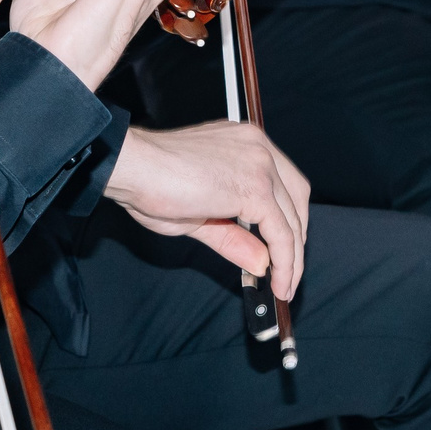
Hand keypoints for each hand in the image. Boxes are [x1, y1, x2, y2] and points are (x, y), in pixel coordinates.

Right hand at [105, 122, 308, 301]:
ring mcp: (260, 165)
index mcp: (245, 143)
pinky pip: (280, 233)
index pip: (284, 182)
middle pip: (297, 197)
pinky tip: (277, 281)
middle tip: (287, 271)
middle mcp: (258, 147)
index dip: (289, 218)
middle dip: (296, 239)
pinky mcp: (255, 188)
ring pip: (292, 218)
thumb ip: (234, 237)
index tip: (283, 248)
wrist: (133, 166)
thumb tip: (260, 263)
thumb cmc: (151, 182)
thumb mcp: (200, 217)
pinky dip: (284, 261)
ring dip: (292, 258)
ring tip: (283, 285)